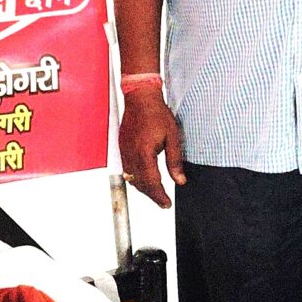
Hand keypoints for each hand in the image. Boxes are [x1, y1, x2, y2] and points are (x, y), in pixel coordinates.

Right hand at [117, 93, 186, 208]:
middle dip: (151, 195)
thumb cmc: (156, 113)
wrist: (141, 98)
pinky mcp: (121, 148)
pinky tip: (143, 178)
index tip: (166, 203)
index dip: (159, 196)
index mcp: (145, 153)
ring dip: (142, 188)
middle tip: (163, 201)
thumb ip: (175, 161)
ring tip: (155, 192)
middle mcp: (131, 154)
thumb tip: (179, 179)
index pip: (151, 183)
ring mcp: (124, 151)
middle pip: (139, 184)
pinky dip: (135, 177)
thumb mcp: (173, 137)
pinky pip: (126, 169)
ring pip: (131, 178)